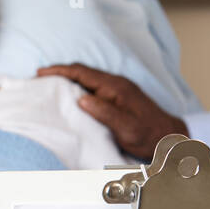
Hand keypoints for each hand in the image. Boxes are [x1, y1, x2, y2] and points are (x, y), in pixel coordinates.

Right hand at [37, 63, 188, 159]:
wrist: (171, 137)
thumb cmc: (149, 135)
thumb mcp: (127, 127)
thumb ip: (105, 113)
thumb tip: (82, 98)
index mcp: (115, 87)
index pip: (82, 73)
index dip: (60, 71)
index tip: (40, 73)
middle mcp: (115, 83)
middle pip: (82, 72)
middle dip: (59, 73)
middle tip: (38, 79)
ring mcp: (117, 89)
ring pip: (87, 78)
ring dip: (67, 79)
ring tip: (48, 86)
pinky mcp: (117, 96)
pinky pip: (92, 86)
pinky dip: (77, 86)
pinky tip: (69, 95)